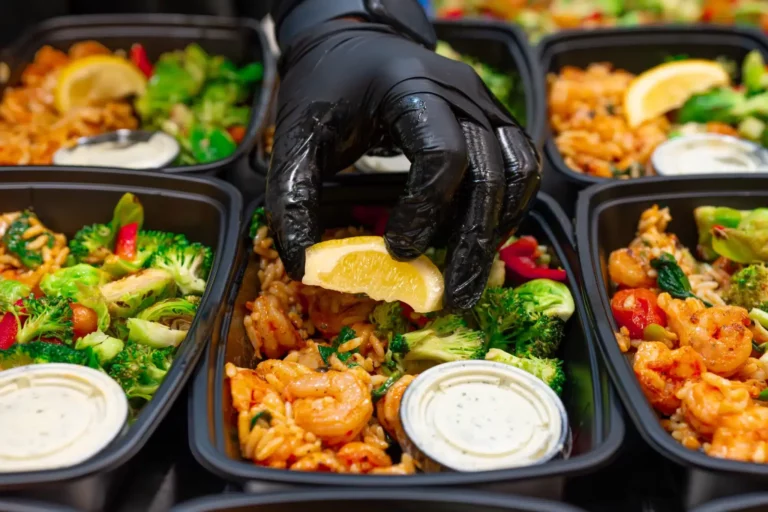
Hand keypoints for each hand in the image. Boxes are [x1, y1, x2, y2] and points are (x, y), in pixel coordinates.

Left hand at [266, 19, 540, 308]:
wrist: (354, 44)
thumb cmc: (326, 88)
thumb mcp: (297, 136)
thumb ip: (293, 196)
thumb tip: (304, 266)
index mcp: (411, 87)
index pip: (444, 154)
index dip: (425, 210)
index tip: (397, 249)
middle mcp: (461, 92)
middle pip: (489, 173)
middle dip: (471, 242)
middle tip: (454, 296)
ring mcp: (484, 104)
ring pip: (515, 173)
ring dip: (495, 230)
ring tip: (469, 276)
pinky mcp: (493, 119)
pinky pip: (520, 165)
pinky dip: (508, 206)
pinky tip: (483, 238)